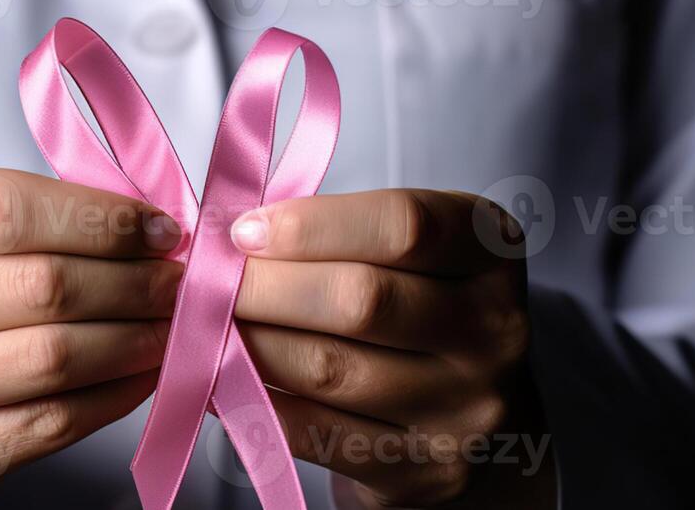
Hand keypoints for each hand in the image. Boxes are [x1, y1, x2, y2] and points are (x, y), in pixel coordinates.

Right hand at [0, 168, 183, 506]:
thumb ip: (54, 210)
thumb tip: (157, 230)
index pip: (6, 209)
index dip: (99, 219)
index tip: (160, 230)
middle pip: (37, 285)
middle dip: (132, 283)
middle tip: (180, 284)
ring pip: (49, 358)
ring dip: (133, 341)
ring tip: (171, 327)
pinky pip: (47, 424)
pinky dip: (112, 398)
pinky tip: (142, 375)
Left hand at [231, 189, 555, 508]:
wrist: (492, 433)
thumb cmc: (428, 313)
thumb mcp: (419, 254)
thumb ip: (346, 232)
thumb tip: (229, 233)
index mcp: (492, 253)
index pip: (403, 225)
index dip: (312, 224)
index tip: (244, 229)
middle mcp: (493, 329)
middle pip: (361, 299)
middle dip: (263, 286)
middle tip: (203, 279)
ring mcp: (465, 407)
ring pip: (329, 367)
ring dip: (247, 342)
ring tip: (201, 322)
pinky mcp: (424, 470)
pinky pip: (316, 431)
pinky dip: (253, 400)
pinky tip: (218, 375)